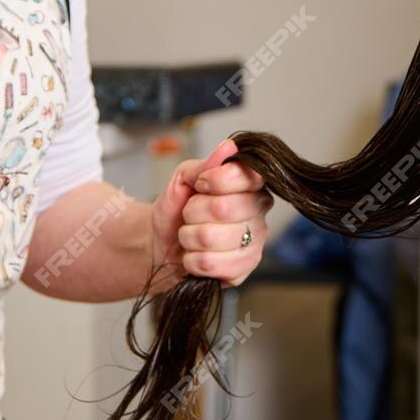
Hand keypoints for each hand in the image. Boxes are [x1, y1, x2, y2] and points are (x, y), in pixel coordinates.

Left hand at [150, 137, 271, 287]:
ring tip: (191, 235)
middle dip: (193, 211)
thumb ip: (204, 164)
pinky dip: (191, 260)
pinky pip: (210, 264)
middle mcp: (258, 214)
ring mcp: (254, 244)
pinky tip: (195, 256)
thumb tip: (229, 148)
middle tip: (191, 214)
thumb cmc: (176, 210)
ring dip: (189, 236)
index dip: (215, 180)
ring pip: (212, 238)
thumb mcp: (183, 178)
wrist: (161, 244)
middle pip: (224, 208)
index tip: (200, 185)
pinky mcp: (242, 271)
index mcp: (251, 186)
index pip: (246, 176)